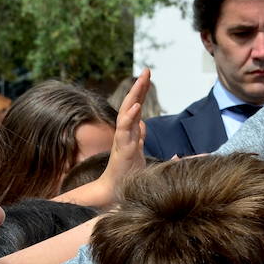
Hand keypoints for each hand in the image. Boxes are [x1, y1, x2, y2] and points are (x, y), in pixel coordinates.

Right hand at [57, 69, 149, 208]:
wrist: (116, 192)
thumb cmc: (127, 174)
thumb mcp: (138, 152)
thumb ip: (140, 137)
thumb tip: (144, 125)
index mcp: (130, 132)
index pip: (136, 107)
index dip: (141, 92)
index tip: (147, 76)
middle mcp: (125, 133)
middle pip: (131, 105)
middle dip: (138, 88)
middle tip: (147, 71)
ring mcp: (123, 140)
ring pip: (127, 114)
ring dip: (134, 97)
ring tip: (141, 81)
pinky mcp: (123, 150)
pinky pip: (125, 131)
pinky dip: (131, 118)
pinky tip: (137, 106)